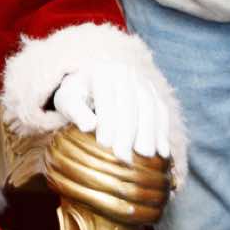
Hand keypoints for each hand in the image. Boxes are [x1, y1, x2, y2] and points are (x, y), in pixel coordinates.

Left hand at [54, 61, 171, 162]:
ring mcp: (141, 81)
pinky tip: (162, 151)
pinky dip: (162, 131)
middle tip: (124, 158)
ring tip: (145, 157)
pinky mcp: (153, 92)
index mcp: (101, 72)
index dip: (107, 123)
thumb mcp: (67, 100)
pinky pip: (161, 110)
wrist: (91, 81)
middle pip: (131, 104)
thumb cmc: (76, 95)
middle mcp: (124, 72)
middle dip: (128, 132)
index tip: (104, 146)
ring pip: (150, 106)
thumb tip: (89, 126)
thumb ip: (75, 111)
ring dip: (149, 133)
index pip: (106, 99)